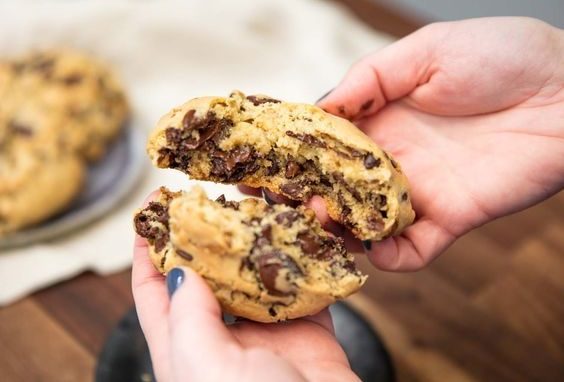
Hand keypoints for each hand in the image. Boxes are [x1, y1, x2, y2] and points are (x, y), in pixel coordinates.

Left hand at [132, 197, 358, 381]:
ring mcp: (266, 331)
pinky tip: (305, 230)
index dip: (146, 248)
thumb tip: (178, 270)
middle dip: (208, 231)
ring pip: (257, 271)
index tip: (150, 207)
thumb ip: (187, 317)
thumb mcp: (203, 366)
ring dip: (260, 238)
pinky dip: (306, 256)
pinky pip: (304, 283)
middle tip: (214, 193)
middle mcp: (222, 336)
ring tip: (262, 202)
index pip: (152, 290)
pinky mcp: (306, 328)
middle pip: (208, 271)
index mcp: (183, 347)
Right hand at [254, 17, 563, 270]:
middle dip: (303, 197)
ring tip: (316, 224)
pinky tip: (372, 252)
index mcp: (381, 118)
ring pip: (365, 222)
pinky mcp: (450, 218)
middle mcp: (393, 158)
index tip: (262, 164)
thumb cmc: (501, 56)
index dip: (293, 154)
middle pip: (336, 187)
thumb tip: (320, 107)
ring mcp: (418, 191)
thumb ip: (370, 79)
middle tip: (274, 203)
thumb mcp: (426, 51)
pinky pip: (412, 249)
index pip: (326, 143)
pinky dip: (391, 258)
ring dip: (338, 229)